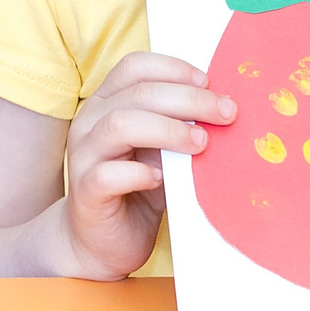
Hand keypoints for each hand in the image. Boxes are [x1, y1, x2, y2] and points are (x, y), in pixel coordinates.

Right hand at [61, 52, 235, 278]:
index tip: (209, 83)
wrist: (100, 243)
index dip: (173, 69)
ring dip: (168, 130)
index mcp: (106, 103)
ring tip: (201, 144)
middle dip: (188, 99)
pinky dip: (139, 173)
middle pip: (136, 93)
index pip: (134, 67)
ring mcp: (83, 156)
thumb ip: (179, 128)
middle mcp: (90, 122)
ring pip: (119, 125)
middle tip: (225, 113)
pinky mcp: (86, 193)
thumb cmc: (137, 190)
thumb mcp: (161, 151)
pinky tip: (162, 179)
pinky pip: (108, 175)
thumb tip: (224, 109)